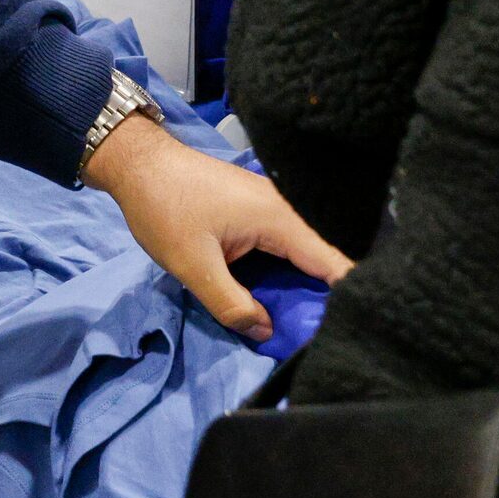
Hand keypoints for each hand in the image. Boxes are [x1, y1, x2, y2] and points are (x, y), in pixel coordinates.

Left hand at [84, 114, 352, 342]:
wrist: (138, 162)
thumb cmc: (164, 207)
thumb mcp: (193, 265)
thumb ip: (231, 304)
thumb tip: (266, 332)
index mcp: (280, 218)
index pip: (333, 262)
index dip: (350, 296)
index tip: (360, 330)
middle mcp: (286, 209)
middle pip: (323, 259)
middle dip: (330, 296)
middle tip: (336, 336)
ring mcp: (272, 207)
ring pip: (303, 253)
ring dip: (306, 286)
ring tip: (315, 324)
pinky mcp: (257, 211)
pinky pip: (285, 246)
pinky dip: (287, 272)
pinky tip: (284, 297)